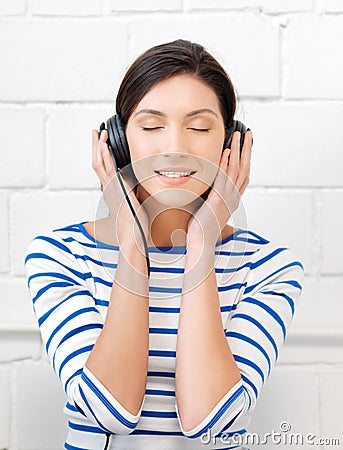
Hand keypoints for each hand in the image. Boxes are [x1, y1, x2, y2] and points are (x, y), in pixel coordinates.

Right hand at [91, 129, 149, 251]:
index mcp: (112, 189)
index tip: (101, 142)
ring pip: (99, 164)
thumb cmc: (135, 223)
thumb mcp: (134, 200)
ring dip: (99, 148)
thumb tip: (135, 182)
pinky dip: (104, 158)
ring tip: (99, 135)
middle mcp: (109, 187)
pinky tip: (105, 148)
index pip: (103, 166)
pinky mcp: (115, 190)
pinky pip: (106, 171)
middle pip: (97, 162)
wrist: (133, 235)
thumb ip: (132, 189)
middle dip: (96, 146)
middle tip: (96, 132)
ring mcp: (110, 188)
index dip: (101, 153)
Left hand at [186, 130, 252, 247]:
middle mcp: (233, 197)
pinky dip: (226, 163)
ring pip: (237, 169)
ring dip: (238, 151)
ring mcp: (227, 198)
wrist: (201, 243)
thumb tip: (209, 191)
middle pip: (245, 168)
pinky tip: (227, 152)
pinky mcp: (218, 199)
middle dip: (247, 149)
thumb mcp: (211, 211)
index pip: (243, 175)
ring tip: (239, 136)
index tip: (246, 146)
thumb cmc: (202, 230)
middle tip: (248, 134)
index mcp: (232, 200)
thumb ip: (213, 199)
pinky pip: (224, 178)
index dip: (246, 159)